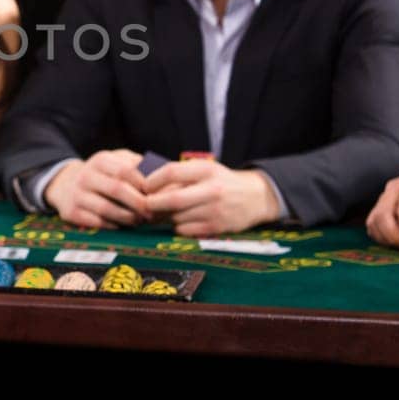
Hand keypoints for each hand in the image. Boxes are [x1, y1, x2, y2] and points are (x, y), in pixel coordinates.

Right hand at [42, 149, 147, 228]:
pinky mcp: (71, 212)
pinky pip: (97, 222)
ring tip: (139, 220)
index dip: (143, 184)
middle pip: (117, 189)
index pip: (125, 170)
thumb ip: (137, 165)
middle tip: (151, 213)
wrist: (66, 185)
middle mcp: (86, 175)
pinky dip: (114, 225)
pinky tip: (123, 225)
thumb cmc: (102, 175)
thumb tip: (161, 174)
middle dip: (138, 203)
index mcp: (100, 160)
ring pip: (107, 209)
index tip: (155, 195)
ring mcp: (77, 194)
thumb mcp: (116, 161)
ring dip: (127, 218)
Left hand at [145, 160, 279, 235]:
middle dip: (152, 204)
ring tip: (160, 213)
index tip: (143, 186)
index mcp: (206, 170)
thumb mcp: (205, 169)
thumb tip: (147, 185)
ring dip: (163, 217)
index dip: (152, 180)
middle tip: (144, 204)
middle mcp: (211, 190)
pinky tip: (178, 221)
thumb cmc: (222, 181)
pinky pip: (185, 230)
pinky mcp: (216, 227)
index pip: (171, 172)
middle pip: (172, 199)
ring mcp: (214, 210)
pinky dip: (176, 226)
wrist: (255, 197)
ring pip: (176, 217)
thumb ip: (180, 174)